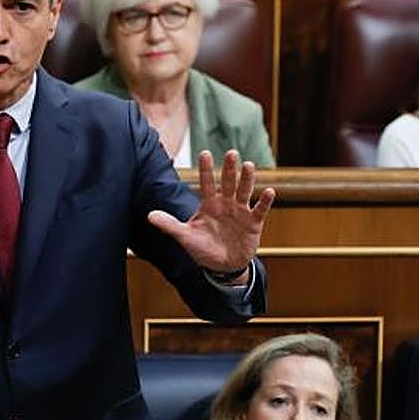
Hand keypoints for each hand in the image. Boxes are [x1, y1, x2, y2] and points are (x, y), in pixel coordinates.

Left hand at [147, 150, 274, 275]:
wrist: (223, 266)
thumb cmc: (203, 248)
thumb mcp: (185, 237)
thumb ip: (169, 225)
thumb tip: (149, 215)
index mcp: (209, 204)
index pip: (206, 183)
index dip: (206, 169)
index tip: (205, 153)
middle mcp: (226, 203)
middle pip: (228, 183)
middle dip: (229, 169)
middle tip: (231, 153)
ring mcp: (241, 211)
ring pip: (244, 191)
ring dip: (247, 179)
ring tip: (248, 165)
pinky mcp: (254, 223)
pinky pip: (260, 210)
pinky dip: (265, 201)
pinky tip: (268, 191)